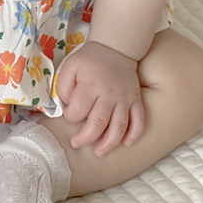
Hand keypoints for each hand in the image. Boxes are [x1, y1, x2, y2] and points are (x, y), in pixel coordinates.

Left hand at [54, 41, 144, 156]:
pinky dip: (135, 134)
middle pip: (98, 124)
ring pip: (119, 127)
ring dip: (109, 143)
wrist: (115, 49)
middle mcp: (109, 94)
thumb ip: (63, 86)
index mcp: (90, 85)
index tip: (69, 114)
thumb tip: (66, 106)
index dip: (70, 116)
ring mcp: (124, 99)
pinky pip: (139, 120)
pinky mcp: (136, 100)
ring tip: (99, 153)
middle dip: (86, 138)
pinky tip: (127, 144)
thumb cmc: (89, 60)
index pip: (78, 111)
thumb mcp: (70, 67)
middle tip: (77, 144)